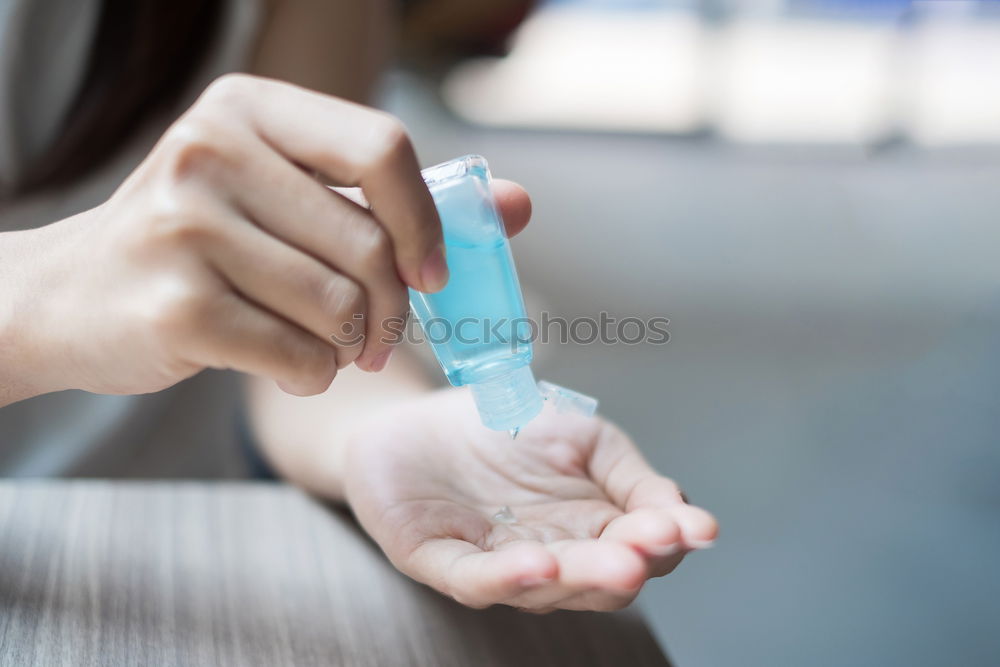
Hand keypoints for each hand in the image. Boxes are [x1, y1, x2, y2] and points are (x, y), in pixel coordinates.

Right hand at [0, 74, 529, 402]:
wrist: (71, 298)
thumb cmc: (200, 246)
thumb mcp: (285, 196)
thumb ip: (398, 199)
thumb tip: (518, 207)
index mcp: (251, 110)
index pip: (383, 147)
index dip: (426, 221)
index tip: (431, 274)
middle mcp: (211, 151)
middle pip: (369, 244)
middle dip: (390, 309)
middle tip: (374, 336)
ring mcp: (185, 226)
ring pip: (339, 307)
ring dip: (347, 346)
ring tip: (317, 343)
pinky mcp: (174, 305)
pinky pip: (299, 357)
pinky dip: (309, 375)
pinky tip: (280, 363)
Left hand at [343, 388, 717, 611]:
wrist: (421, 415)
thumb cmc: (507, 428)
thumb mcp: (585, 438)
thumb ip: (632, 476)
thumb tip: (686, 513)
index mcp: (592, 530)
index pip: (642, 549)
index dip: (669, 539)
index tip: (697, 525)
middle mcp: (551, 557)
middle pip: (597, 581)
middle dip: (626, 564)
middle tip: (656, 546)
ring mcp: (495, 564)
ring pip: (542, 588)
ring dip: (579, 576)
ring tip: (615, 561)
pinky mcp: (437, 560)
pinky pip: (472, 579)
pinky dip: (504, 578)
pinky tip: (537, 563)